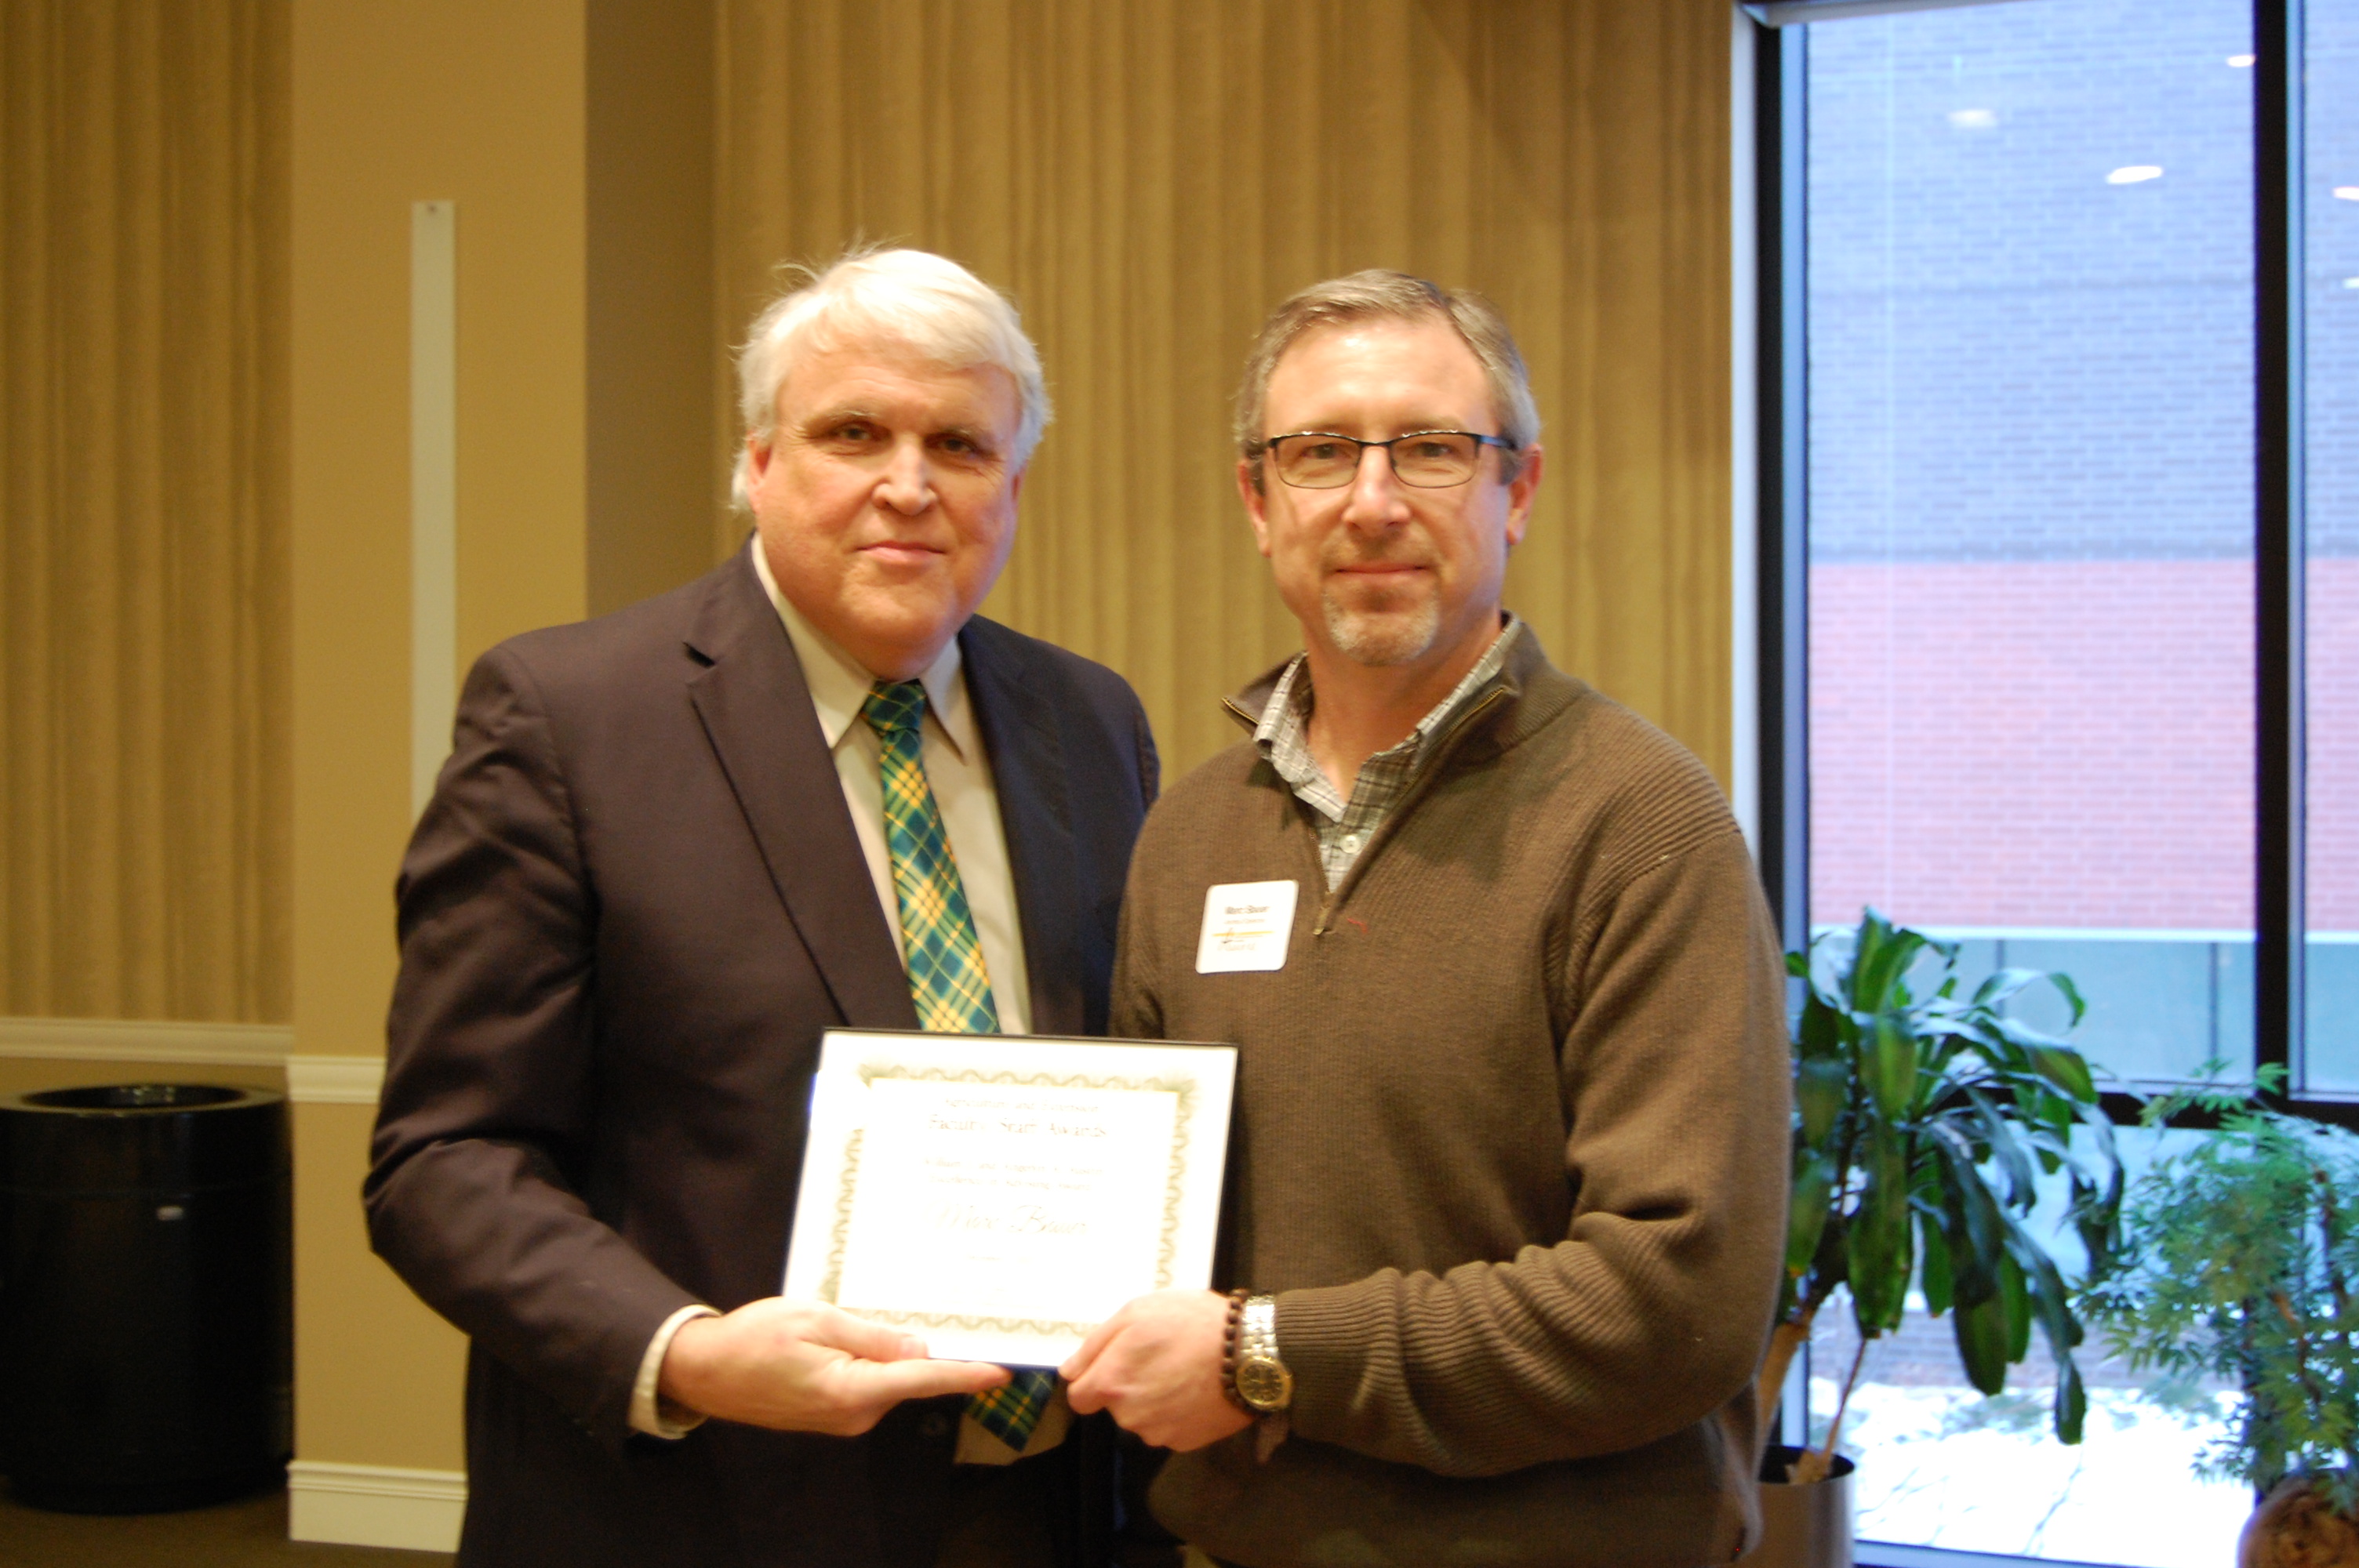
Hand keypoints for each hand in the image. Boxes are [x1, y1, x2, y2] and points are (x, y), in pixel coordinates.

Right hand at [658, 1297, 1008, 1434]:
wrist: (705, 1370)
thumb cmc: (753, 1339)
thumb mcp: (816, 1320)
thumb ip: (872, 1336)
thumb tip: (920, 1349)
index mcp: (851, 1391)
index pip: (923, 1379)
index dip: (965, 1373)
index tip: (1001, 1371)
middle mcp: (854, 1414)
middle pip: (910, 1378)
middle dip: (931, 1350)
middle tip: (952, 1314)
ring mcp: (844, 1419)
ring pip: (890, 1380)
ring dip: (898, 1353)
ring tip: (889, 1317)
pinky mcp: (834, 1414)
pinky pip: (870, 1385)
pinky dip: (877, 1363)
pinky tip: (867, 1337)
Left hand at [1060, 1288, 1253, 1450]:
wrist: (1248, 1353)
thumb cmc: (1190, 1323)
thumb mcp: (1135, 1313)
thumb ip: (1094, 1345)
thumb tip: (1069, 1372)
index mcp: (1111, 1382)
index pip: (1079, 1397)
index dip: (1093, 1379)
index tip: (1115, 1363)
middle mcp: (1129, 1416)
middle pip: (1114, 1406)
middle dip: (1128, 1385)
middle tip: (1158, 1356)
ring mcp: (1158, 1432)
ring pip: (1142, 1418)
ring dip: (1153, 1399)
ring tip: (1182, 1369)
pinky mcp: (1185, 1442)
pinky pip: (1169, 1427)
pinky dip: (1177, 1411)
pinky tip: (1195, 1387)